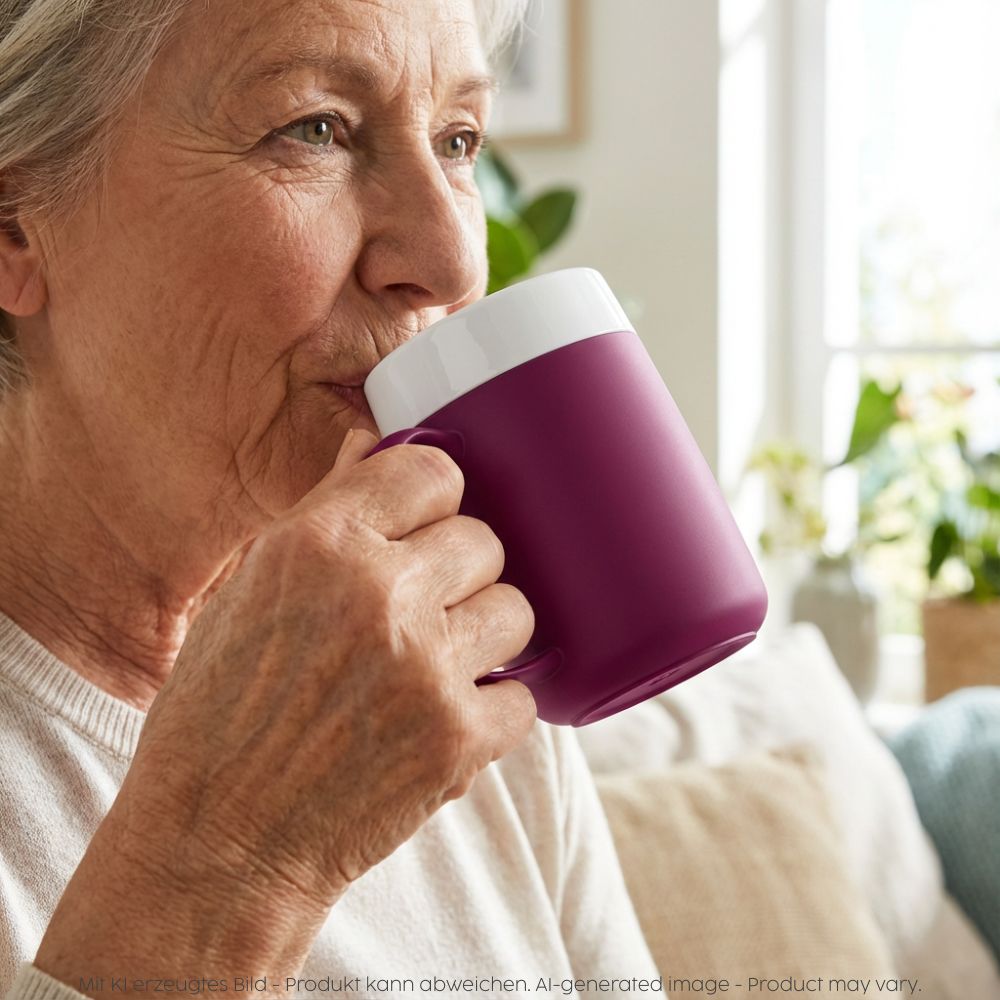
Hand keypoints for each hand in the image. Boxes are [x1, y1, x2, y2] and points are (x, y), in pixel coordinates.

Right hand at [35, 427, 536, 989]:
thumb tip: (370, 443)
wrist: (221, 842)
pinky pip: (523, 697)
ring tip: (435, 665)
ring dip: (484, 634)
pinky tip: (443, 720)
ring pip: (516, 609)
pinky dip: (492, 709)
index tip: (427, 525)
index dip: (435, 499)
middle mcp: (379, 594)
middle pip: (483, 538)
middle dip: (459, 571)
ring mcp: (426, 668)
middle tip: (423, 610)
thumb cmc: (220, 715)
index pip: (432, 472)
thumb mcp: (245, 594)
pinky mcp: (459, 740)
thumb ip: (322, 511)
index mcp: (318, 545)